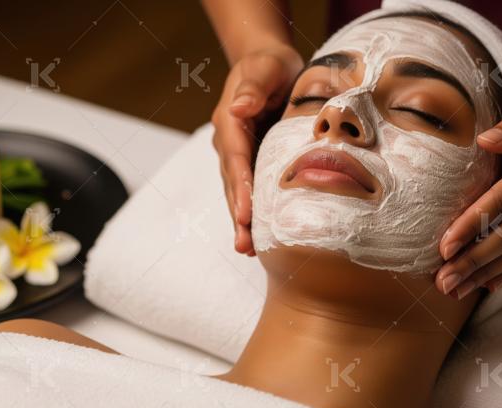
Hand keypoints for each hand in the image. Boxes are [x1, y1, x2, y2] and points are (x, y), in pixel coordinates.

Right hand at [211, 43, 302, 254]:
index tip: (245, 212)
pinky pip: (251, 190)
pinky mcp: (251, 162)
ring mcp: (238, 155)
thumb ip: (253, 86)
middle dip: (238, 214)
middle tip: (245, 244)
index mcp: (230, 122)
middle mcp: (229, 143)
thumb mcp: (264, 66)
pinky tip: (261, 238)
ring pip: (238, 192)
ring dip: (243, 221)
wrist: (272, 67)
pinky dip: (254, 213)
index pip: (235, 159)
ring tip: (249, 250)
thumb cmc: (269, 64)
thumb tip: (239, 108)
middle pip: (232, 184)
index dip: (240, 187)